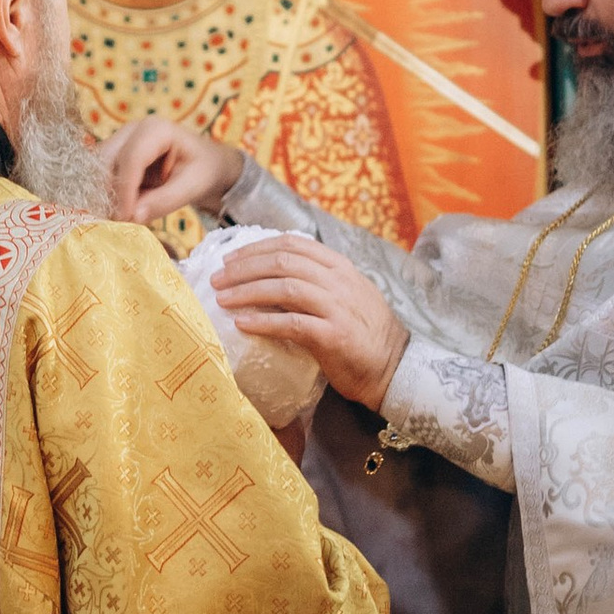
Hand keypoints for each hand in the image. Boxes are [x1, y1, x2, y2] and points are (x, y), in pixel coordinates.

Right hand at [108, 115, 241, 223]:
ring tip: (122, 217)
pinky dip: (108, 194)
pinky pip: (100, 175)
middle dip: (110, 192)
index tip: (125, 217)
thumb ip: (165, 201)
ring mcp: (120, 140)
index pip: (132, 159)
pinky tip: (121, 210)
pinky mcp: (114, 154)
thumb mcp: (193, 187)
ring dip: (106, 194)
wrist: (204, 164)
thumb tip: (133, 216)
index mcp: (157, 130)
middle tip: (120, 221)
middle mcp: (133, 130)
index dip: (125, 190)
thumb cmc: (202, 170)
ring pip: (98, 168)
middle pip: (106, 160)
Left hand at [212, 239, 409, 411]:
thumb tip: (273, 278)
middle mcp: (339, 282)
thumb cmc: (365, 335)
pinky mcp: (334, 336)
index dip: (257, 248)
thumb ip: (318, 283)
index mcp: (340, 267)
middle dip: (244, 268)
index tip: (231, 258)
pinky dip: (264, 322)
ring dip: (247, 291)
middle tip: (218, 279)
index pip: (292, 244)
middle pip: (282, 262)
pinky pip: (292, 323)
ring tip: (222, 299)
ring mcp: (337, 307)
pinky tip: (242, 324)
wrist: (395, 368)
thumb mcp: (346, 296)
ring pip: (284, 287)